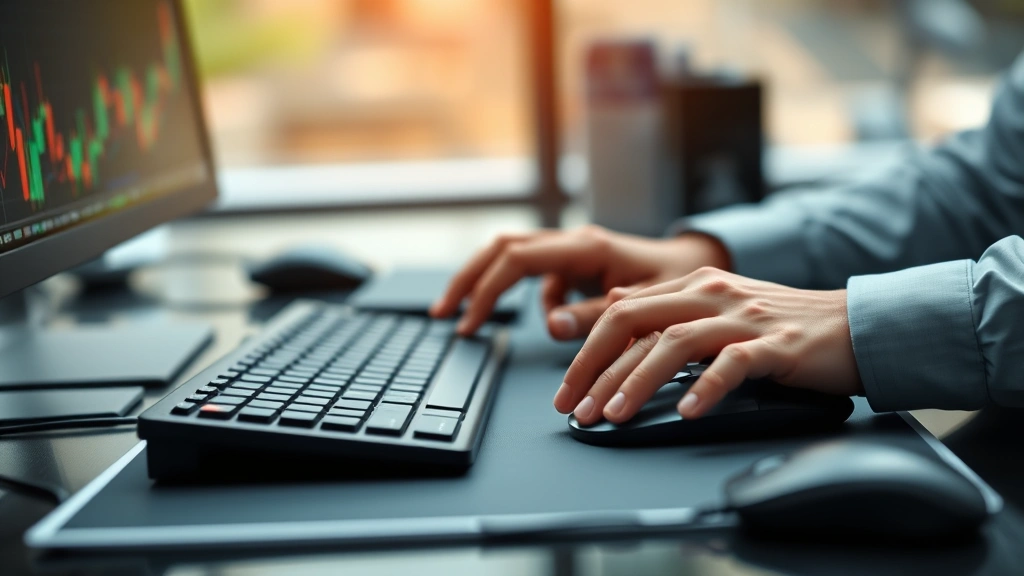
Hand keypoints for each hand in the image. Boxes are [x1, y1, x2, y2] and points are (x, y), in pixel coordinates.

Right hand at [430, 225, 730, 337]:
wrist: (700, 266)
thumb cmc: (681, 283)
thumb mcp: (645, 308)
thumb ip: (597, 317)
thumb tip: (551, 325)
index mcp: (588, 246)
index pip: (517, 259)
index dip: (487, 289)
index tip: (470, 322)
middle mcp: (574, 242)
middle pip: (501, 249)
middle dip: (468, 279)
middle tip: (443, 313)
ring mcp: (572, 252)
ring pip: (512, 259)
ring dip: (488, 287)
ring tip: (473, 321)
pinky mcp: (575, 264)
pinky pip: (539, 279)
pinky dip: (531, 301)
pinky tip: (551, 322)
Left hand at [554, 267, 862, 424]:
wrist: (855, 325)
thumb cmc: (783, 326)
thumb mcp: (719, 307)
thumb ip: (670, 308)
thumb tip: (617, 307)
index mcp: (693, 284)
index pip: (623, 312)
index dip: (588, 350)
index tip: (568, 390)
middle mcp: (712, 294)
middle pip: (635, 322)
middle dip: (596, 367)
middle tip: (575, 408)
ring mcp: (743, 317)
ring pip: (674, 344)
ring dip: (636, 381)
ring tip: (614, 413)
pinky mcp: (776, 344)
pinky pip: (732, 364)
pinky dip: (706, 388)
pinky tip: (687, 412)